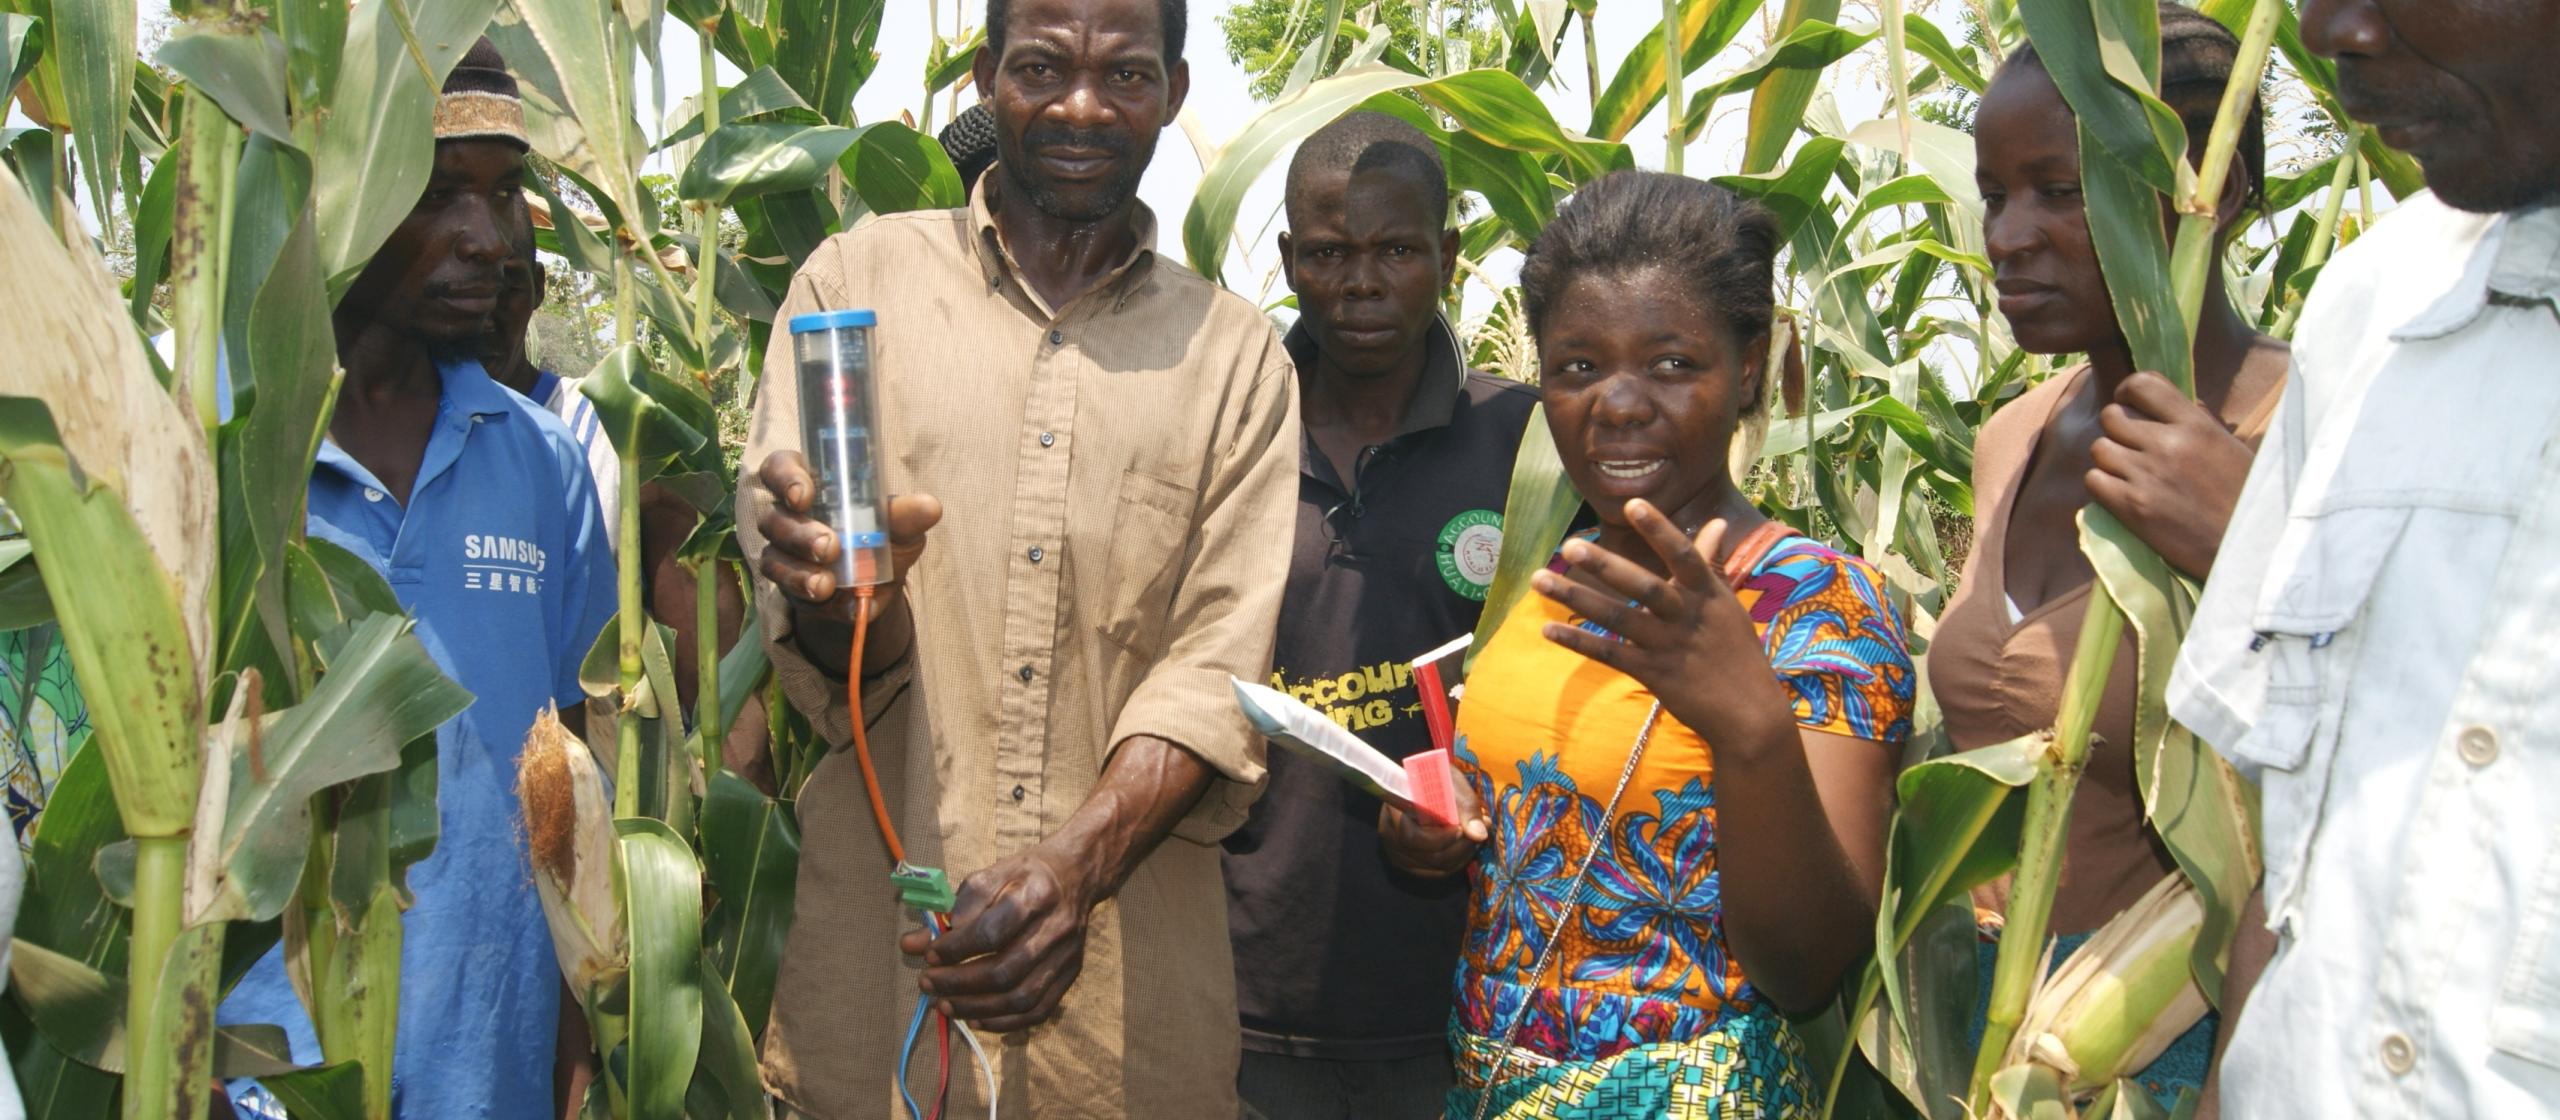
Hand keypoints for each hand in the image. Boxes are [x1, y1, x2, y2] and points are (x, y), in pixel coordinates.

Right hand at [755, 450, 940, 624]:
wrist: (879, 581)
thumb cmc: (883, 533)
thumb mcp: (900, 523)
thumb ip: (908, 514)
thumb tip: (930, 507)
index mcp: (808, 483)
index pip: (779, 469)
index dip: (785, 479)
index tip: (804, 496)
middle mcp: (786, 515)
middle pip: (773, 518)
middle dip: (799, 535)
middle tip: (830, 547)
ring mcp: (782, 552)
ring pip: (773, 559)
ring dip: (799, 573)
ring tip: (827, 585)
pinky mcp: (789, 586)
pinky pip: (790, 593)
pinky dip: (817, 601)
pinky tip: (842, 606)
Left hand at [899, 842, 1095, 1032]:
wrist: (1075, 875)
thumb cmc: (1024, 875)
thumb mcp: (987, 877)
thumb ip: (950, 911)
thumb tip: (912, 945)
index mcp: (1035, 894)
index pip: (991, 932)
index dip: (955, 949)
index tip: (929, 955)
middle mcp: (1056, 928)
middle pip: (1005, 971)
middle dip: (959, 983)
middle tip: (928, 983)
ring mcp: (1067, 956)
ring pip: (1021, 998)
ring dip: (976, 1008)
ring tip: (944, 1005)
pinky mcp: (1071, 975)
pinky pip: (1036, 1011)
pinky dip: (1002, 1022)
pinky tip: (974, 1018)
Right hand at [1379, 778, 1488, 877]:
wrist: (1422, 781)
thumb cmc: (1433, 776)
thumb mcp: (1450, 783)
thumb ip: (1465, 807)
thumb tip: (1479, 834)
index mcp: (1393, 813)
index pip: (1413, 838)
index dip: (1442, 838)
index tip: (1462, 827)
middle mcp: (1391, 839)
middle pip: (1428, 857)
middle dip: (1461, 847)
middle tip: (1481, 830)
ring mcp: (1399, 854)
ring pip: (1436, 868)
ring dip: (1462, 854)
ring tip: (1475, 834)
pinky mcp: (1410, 864)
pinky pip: (1436, 872)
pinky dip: (1456, 862)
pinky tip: (1465, 846)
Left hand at [1528, 503, 1791, 746]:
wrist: (1749, 715)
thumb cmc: (1737, 653)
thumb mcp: (1728, 605)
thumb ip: (1712, 563)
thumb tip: (1715, 522)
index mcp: (1708, 595)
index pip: (1683, 555)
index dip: (1659, 529)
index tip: (1632, 504)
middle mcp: (1686, 617)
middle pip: (1643, 587)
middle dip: (1605, 566)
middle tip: (1570, 546)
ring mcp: (1667, 646)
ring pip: (1617, 618)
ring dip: (1577, 598)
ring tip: (1540, 580)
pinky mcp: (1653, 674)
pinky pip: (1610, 654)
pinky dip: (1579, 642)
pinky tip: (1548, 630)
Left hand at [2085, 372, 2253, 579]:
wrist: (2251, 546)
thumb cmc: (2246, 495)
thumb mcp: (2230, 447)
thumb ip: (2199, 422)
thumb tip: (2173, 403)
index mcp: (2195, 423)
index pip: (2142, 384)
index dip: (2127, 392)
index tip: (2130, 406)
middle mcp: (2167, 442)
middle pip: (2111, 417)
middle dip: (2116, 430)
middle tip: (2129, 447)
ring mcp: (2147, 474)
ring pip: (2099, 449)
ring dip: (2109, 460)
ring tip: (2128, 473)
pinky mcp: (2133, 507)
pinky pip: (2094, 481)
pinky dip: (2102, 486)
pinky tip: (2121, 494)